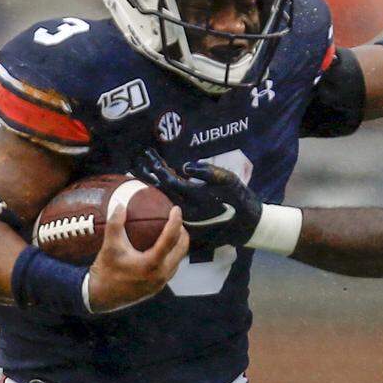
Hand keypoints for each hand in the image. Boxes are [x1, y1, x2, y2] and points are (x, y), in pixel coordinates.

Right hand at [87, 203, 187, 312]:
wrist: (101, 297)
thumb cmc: (105, 271)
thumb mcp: (109, 246)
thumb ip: (115, 224)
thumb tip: (121, 205)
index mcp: (151, 264)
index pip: (170, 239)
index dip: (176, 221)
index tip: (175, 209)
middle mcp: (161, 274)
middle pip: (182, 248)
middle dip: (182, 232)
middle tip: (175, 220)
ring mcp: (161, 282)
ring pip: (179, 259)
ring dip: (179, 244)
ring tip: (171, 231)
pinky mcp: (158, 286)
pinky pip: (172, 267)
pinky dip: (171, 254)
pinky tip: (162, 247)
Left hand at [136, 149, 261, 248]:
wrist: (246, 224)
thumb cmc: (238, 198)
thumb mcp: (227, 179)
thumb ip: (206, 171)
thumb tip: (185, 167)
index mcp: (195, 197)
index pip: (169, 180)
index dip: (157, 167)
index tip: (148, 155)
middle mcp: (186, 210)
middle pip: (160, 193)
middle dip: (147, 177)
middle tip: (136, 165)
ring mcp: (185, 220)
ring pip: (162, 203)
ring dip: (150, 189)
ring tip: (140, 176)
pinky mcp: (187, 227)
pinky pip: (168, 212)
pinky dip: (159, 201)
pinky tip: (153, 194)